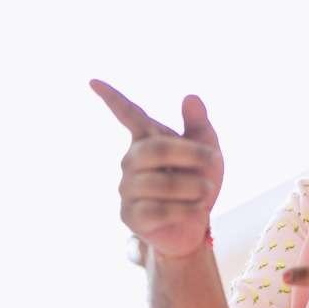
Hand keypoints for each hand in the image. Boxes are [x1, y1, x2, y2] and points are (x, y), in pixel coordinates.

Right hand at [91, 80, 222, 260]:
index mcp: (147, 140)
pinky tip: (197, 211)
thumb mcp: (208, 153)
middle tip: (215, 160)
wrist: (194, 227)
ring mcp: (127, 190)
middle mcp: (130, 162)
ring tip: (206, 192)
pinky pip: (159, 210)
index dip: (112, 98)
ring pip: (161, 183)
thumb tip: (190, 97)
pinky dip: (187, 210)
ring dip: (194, 187)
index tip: (93, 80)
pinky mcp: (131, 216)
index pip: (128, 115)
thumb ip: (199, 125)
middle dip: (191, 154)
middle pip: (156, 149)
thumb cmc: (196, 184)